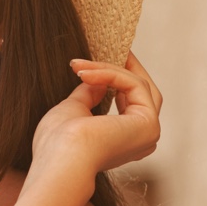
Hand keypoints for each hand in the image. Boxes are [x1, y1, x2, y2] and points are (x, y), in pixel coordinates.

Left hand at [31, 51, 162, 176]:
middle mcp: (142, 140)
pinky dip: (110, 74)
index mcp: (124, 141)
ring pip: (137, 84)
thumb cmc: (57, 142)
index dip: (117, 77)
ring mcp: (148, 132)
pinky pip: (134, 85)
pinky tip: (86, 73)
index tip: (96, 62)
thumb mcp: (73, 110)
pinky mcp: (149, 124)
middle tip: (111, 46)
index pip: (130, 100)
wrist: (60, 159)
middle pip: (142, 90)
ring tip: (80, 65)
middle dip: (126, 66)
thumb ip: (89, 94)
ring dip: (109, 69)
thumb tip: (96, 79)